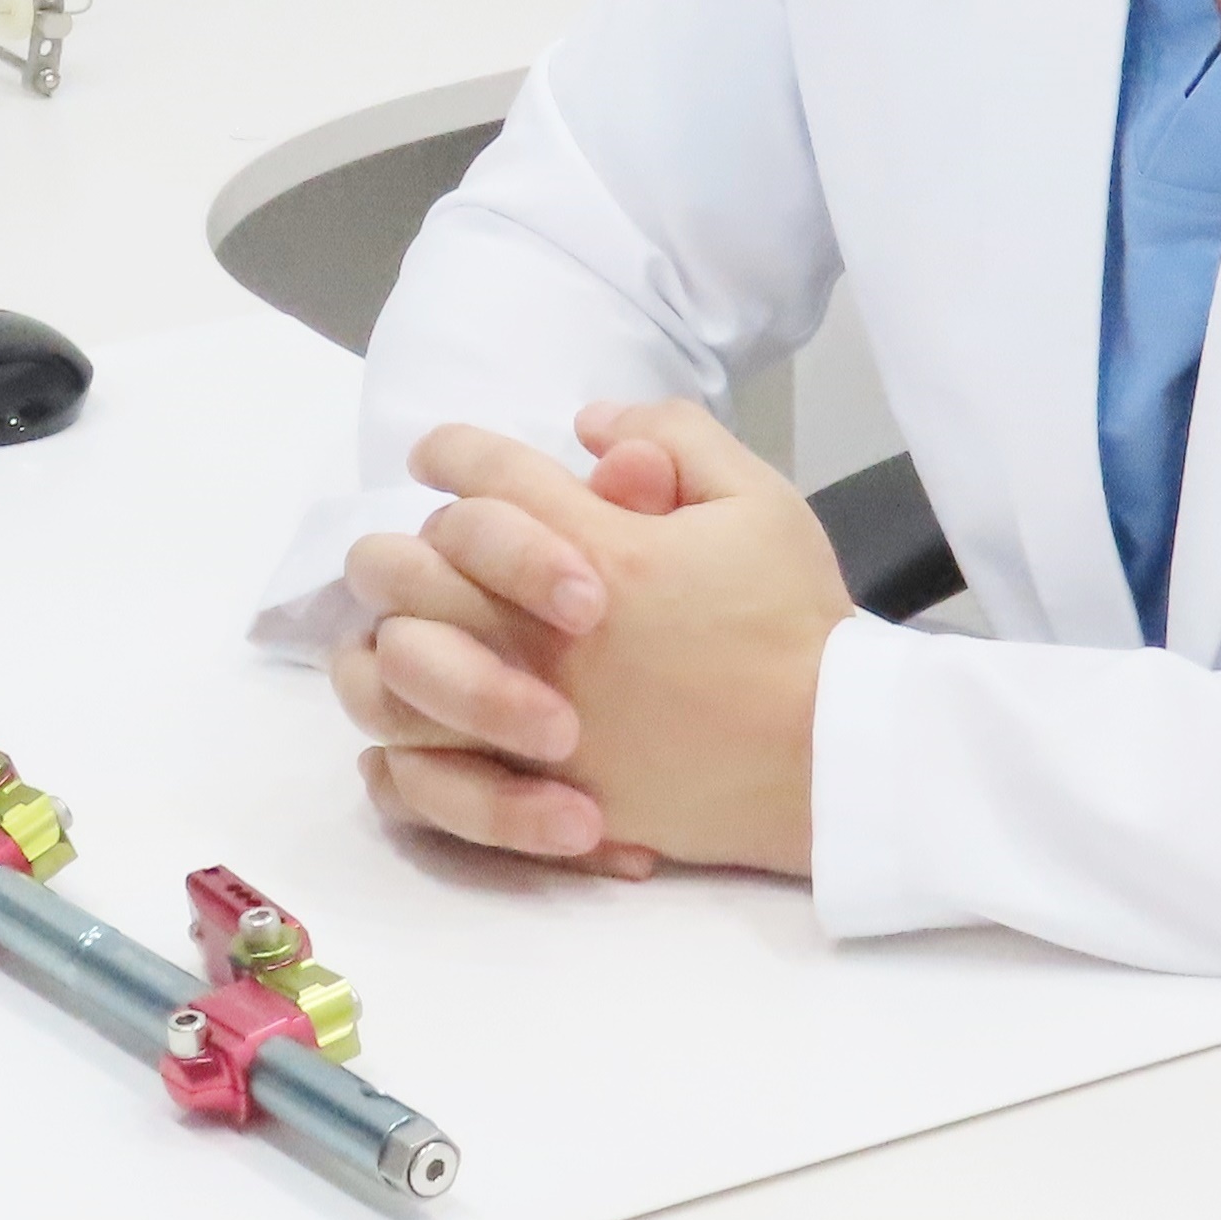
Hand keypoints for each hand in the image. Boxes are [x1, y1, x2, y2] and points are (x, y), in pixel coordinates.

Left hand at [387, 399, 850, 877]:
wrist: (828, 756)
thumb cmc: (794, 624)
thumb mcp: (757, 499)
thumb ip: (672, 437)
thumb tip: (589, 425)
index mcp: (596, 551)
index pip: (483, 475)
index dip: (449, 451)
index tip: (437, 457)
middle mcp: (541, 634)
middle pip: (410, 567)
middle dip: (404, 542)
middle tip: (419, 546)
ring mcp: (529, 720)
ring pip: (395, 667)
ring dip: (392, 635)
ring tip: (409, 630)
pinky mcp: (533, 794)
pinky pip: (421, 773)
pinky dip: (400, 747)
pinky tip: (412, 724)